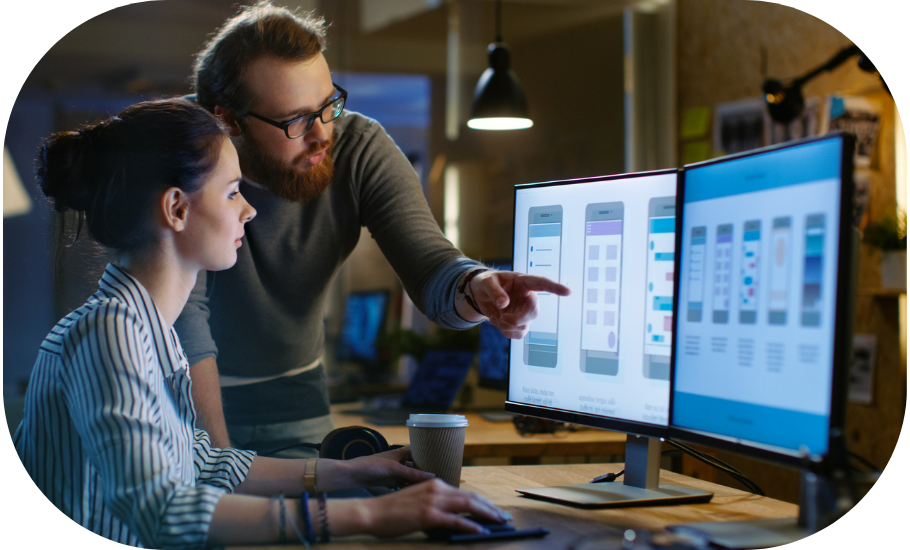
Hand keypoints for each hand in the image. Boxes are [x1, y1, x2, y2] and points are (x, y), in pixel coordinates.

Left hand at [342, 446, 434, 488]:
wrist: (351, 475)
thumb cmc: (371, 465)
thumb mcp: (394, 469)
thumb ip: (412, 474)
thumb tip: (432, 476)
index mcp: (401, 452)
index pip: (419, 450)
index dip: (430, 452)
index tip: (442, 458)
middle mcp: (399, 460)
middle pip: (417, 464)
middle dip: (426, 470)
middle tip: (441, 475)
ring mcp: (395, 471)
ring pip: (411, 476)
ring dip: (418, 480)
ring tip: (432, 487)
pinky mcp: (390, 481)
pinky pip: (404, 484)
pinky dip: (410, 487)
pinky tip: (418, 493)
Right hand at [358, 478, 511, 537]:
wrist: (372, 512)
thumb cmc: (393, 510)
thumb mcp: (418, 500)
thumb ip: (436, 502)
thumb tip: (455, 514)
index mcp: (435, 484)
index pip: (466, 493)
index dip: (483, 502)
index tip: (495, 511)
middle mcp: (437, 488)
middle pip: (472, 497)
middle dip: (491, 508)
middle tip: (504, 517)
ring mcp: (433, 501)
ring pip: (468, 506)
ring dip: (487, 514)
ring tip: (499, 522)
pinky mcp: (428, 515)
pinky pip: (455, 521)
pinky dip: (470, 526)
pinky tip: (480, 531)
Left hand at [469, 271, 569, 337]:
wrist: (479, 294)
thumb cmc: (485, 282)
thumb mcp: (485, 282)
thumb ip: (494, 291)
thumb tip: (504, 304)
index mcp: (522, 282)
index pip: (541, 283)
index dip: (555, 288)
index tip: (568, 292)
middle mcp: (527, 297)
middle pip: (533, 312)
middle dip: (518, 320)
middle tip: (502, 319)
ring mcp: (523, 311)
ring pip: (525, 326)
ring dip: (508, 327)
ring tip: (495, 317)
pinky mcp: (518, 322)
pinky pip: (518, 333)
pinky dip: (506, 332)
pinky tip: (496, 321)